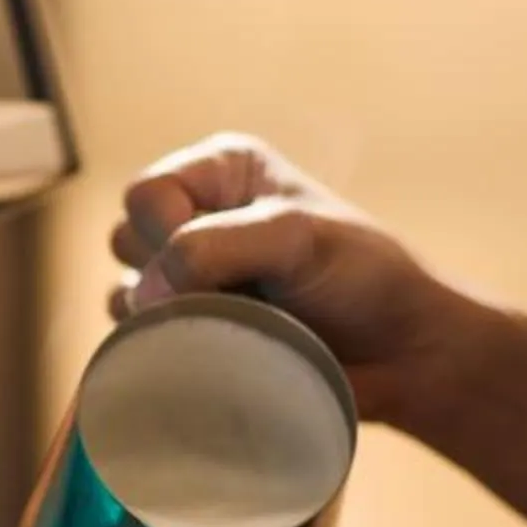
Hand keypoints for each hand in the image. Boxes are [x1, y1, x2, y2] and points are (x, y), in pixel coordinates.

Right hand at [107, 133, 483, 429]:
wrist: (401, 353)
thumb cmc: (364, 279)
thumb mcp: (296, 238)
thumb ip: (213, 247)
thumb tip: (141, 293)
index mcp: (221, 171)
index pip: (145, 194)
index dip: (168, 234)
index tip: (225, 266)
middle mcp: (198, 215)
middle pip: (125, 239)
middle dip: (168, 276)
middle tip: (234, 296)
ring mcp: (192, 277)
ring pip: (124, 292)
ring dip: (165, 318)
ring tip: (231, 328)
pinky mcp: (193, 329)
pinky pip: (139, 339)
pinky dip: (163, 349)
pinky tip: (212, 355)